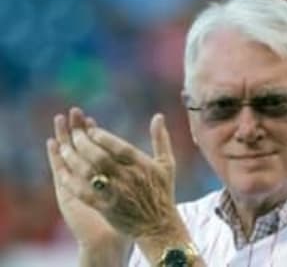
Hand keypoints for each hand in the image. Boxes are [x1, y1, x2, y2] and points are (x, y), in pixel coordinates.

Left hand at [49, 107, 190, 263]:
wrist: (158, 226)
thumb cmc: (163, 192)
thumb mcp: (167, 164)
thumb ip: (161, 139)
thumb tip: (158, 116)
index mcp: (143, 166)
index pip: (119, 147)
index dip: (103, 136)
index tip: (91, 129)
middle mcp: (129, 179)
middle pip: (100, 157)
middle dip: (84, 143)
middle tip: (74, 135)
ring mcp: (116, 194)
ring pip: (90, 173)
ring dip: (74, 159)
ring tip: (64, 149)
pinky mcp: (106, 209)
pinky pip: (84, 193)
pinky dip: (72, 181)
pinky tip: (63, 172)